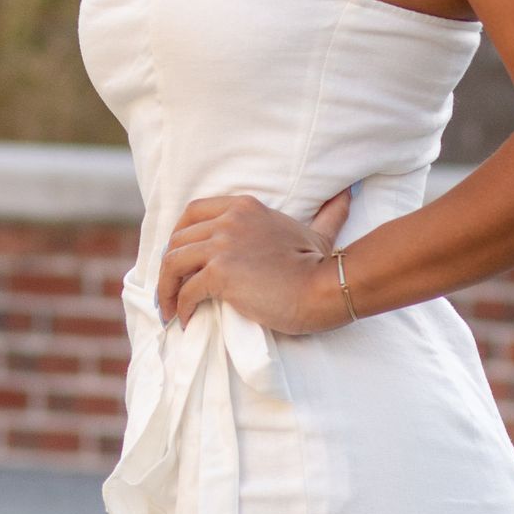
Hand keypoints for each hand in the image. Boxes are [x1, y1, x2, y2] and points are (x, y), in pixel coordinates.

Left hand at [156, 188, 354, 335]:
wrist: (326, 288)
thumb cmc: (321, 265)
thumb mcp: (318, 232)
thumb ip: (327, 212)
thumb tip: (347, 193)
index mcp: (244, 207)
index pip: (194, 212)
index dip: (179, 235)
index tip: (179, 258)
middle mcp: (229, 220)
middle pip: (178, 239)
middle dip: (168, 266)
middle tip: (170, 289)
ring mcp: (223, 246)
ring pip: (173, 263)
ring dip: (166, 289)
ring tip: (169, 309)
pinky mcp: (221, 274)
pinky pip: (187, 291)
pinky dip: (180, 307)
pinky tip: (184, 320)